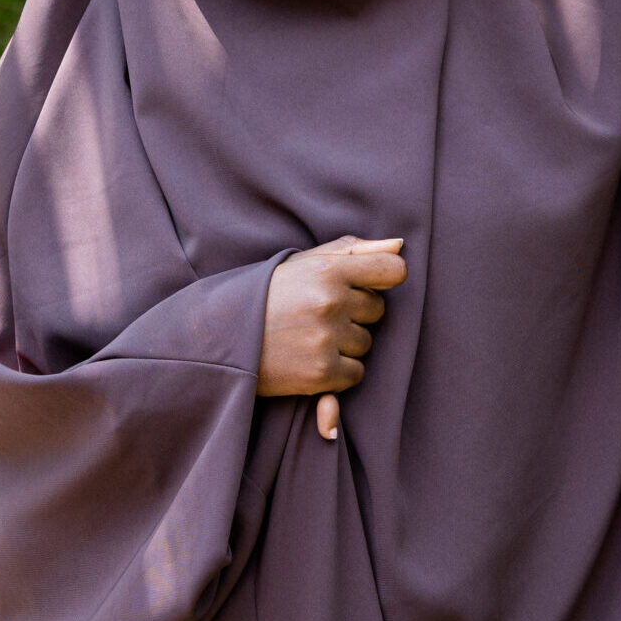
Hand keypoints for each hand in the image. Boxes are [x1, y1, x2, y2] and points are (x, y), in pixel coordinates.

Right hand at [257, 235, 405, 441]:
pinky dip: (337, 373)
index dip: (383, 279)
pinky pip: (356, 374)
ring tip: (307, 337)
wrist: (220, 338)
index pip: (392, 271)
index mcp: (328, 269)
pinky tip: (308, 360)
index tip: (365, 286)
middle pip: (377, 311)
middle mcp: (330, 301)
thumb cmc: (267, 295)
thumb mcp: (303, 263)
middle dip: (354, 314)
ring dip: (344, 344)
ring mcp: (326, 338)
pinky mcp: (321, 373)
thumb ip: (353, 251)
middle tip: (316, 315)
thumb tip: (401, 246)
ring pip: (366, 344)